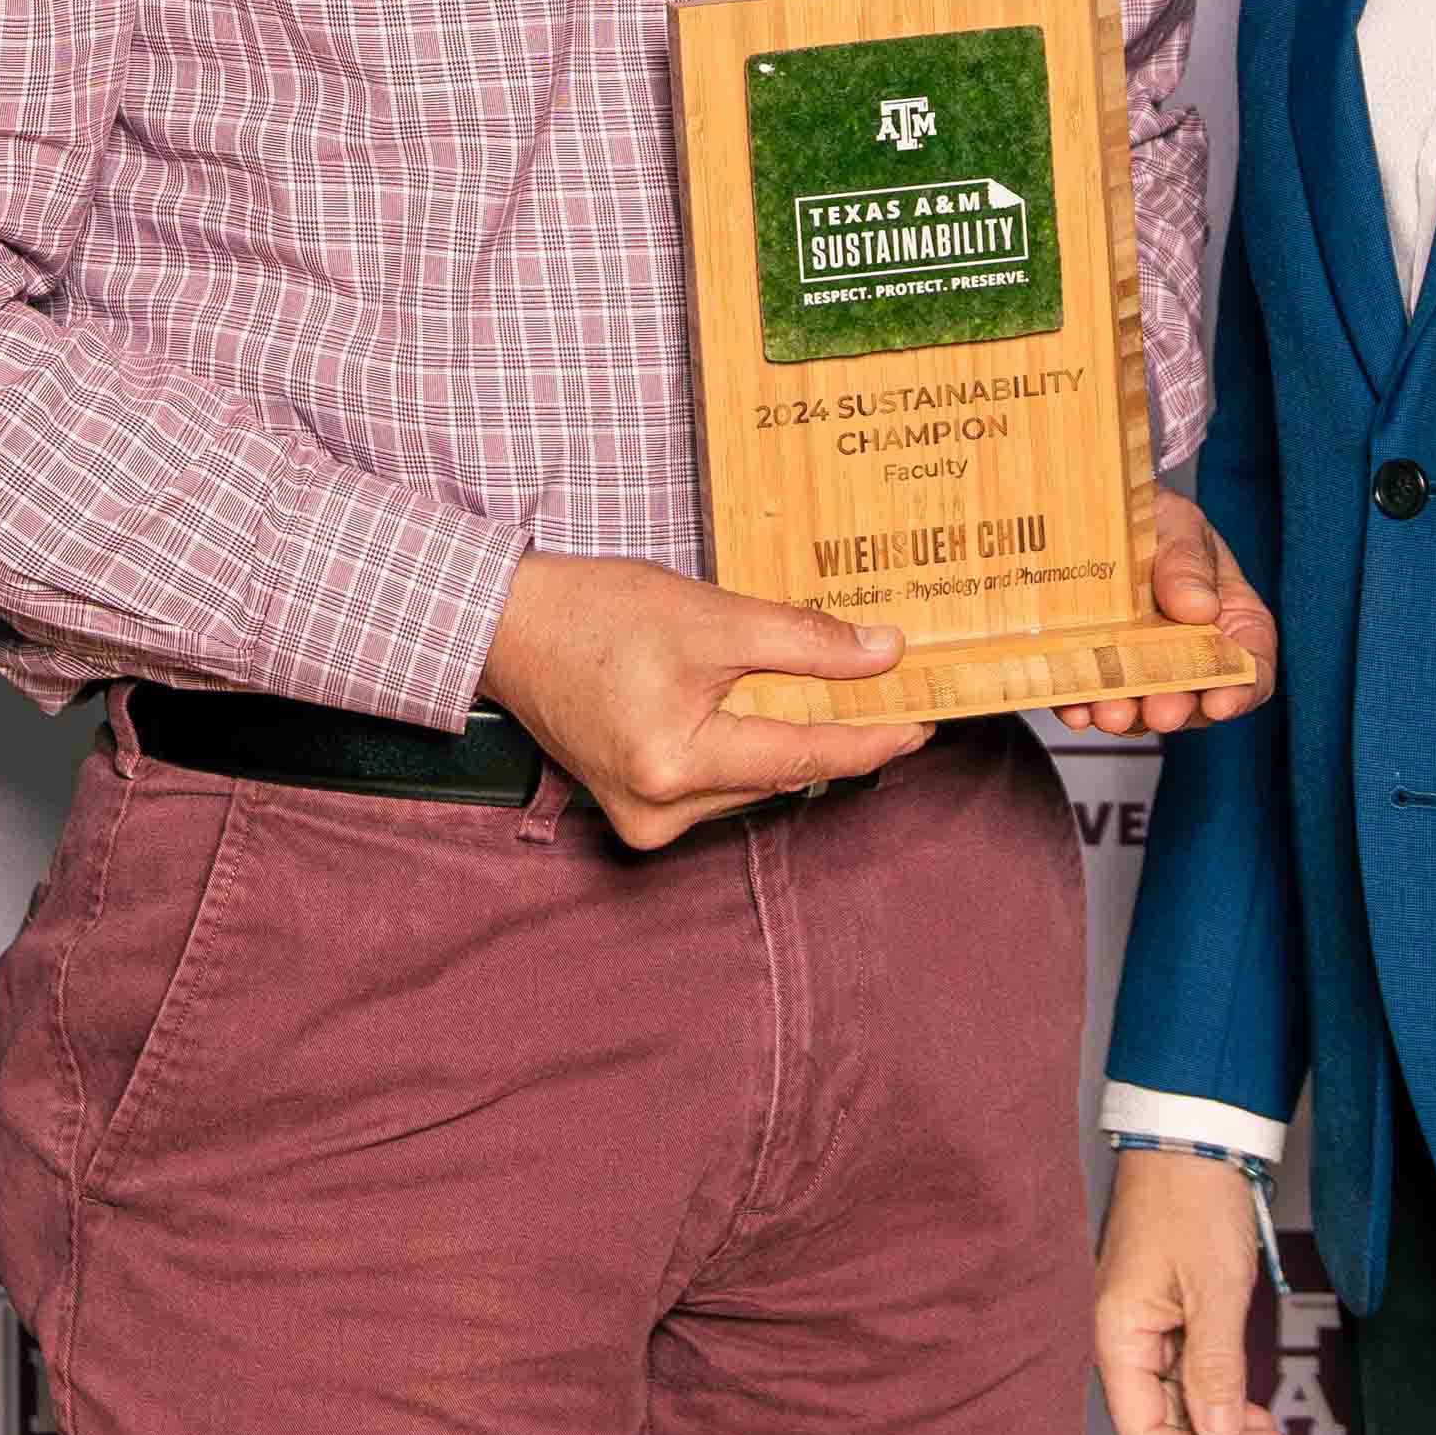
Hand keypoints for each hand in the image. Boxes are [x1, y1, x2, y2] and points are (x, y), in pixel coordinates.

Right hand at [478, 550, 928, 849]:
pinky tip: (754, 708)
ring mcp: (644, 819)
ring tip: (822, 689)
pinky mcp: (636, 811)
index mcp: (676, 765)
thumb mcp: (712, 616)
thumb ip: (804, 640)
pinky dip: (745, 748)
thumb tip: (884, 653)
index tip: (924, 720)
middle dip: (832, 731)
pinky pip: (717, 784)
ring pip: (751, 780)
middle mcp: (660, 810)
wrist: (511, 627)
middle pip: (779, 772)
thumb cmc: (597, 614)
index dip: (872, 737)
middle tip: (889, 692)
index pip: (803, 755)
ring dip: (787, 738)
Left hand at [1054, 493, 1280, 735]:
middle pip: (1194, 698)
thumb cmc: (1154, 517)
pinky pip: (1091, 698)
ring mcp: (1142, 668)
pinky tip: (1073, 706)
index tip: (1219, 702)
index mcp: (1231, 620)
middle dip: (1176, 708)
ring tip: (1108, 711)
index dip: (1241, 691)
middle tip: (1158, 712)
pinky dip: (1082, 706)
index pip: (1251, 667)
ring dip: (1127, 715)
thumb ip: (1188, 562)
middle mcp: (1191, 655)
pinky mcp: (1096, 672)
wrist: (1094, 508)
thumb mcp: (1177, 524)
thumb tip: (1199, 608)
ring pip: (1141, 707)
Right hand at [1091, 1143, 1292, 1434]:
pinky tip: (1255, 1413)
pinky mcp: (1170, 1310)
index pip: (1143, 1429)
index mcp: (1117, 1334)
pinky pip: (1192, 1371)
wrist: (1195, 1135)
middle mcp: (1125, 1336)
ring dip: (1226, 1428)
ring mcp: (1148, 1324)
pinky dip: (1224, 1395)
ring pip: (1183, 1399)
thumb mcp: (1213, 1289)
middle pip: (1164, 1421)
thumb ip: (1214, 1368)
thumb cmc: (1192, 1199)